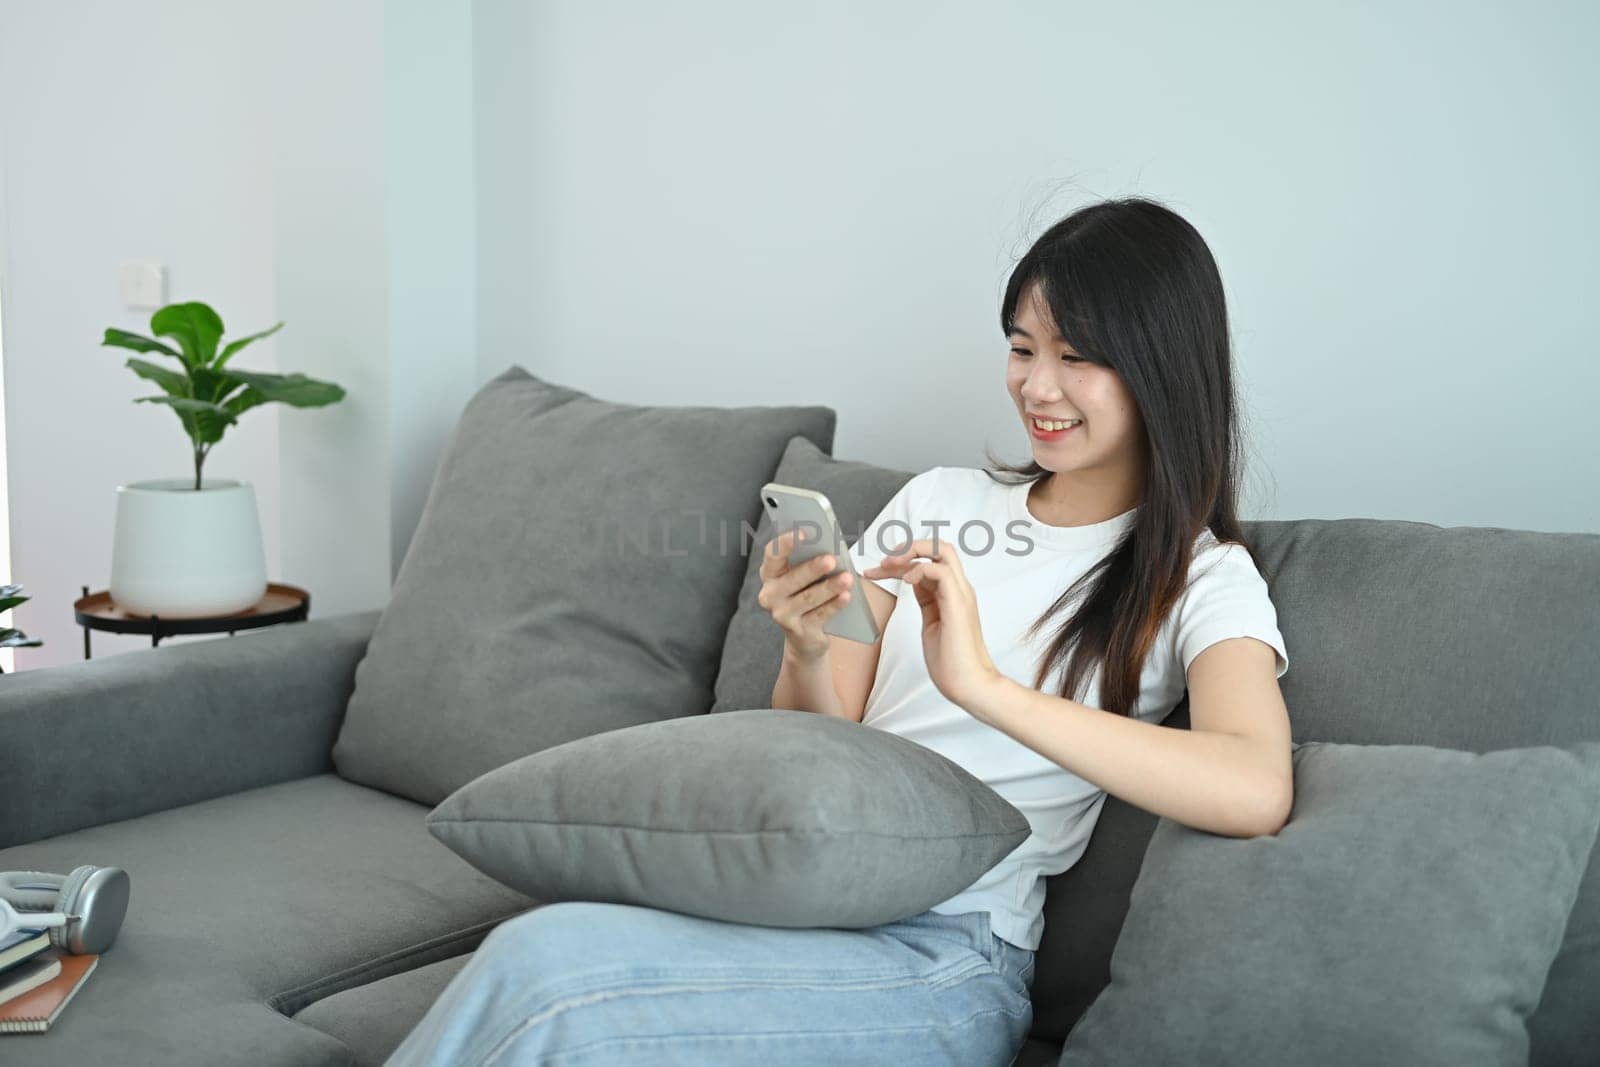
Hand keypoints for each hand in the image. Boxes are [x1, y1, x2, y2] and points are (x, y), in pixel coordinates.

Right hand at [757, 527, 855, 661]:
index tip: (804, 533)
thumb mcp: (806, 576)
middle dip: (813, 568)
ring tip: (847, 578)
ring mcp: (782, 614)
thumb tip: (829, 547)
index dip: (786, 543)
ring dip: (829, 587)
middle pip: (791, 579)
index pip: (772, 554)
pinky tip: (846, 596)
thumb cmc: (807, 594)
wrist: (805, 635)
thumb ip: (811, 560)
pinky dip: (834, 605)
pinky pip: (818, 616)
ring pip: (807, 598)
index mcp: (769, 573)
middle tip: (831, 559)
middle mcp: (770, 594)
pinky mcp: (797, 631)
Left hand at [863, 537, 1001, 711]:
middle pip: (939, 547)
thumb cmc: (951, 661)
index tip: (875, 571)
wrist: (969, 685)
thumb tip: (913, 583)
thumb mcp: (931, 623)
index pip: (929, 560)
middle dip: (908, 547)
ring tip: (888, 566)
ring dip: (910, 553)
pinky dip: (919, 570)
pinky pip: (941, 571)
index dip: (901, 561)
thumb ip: (927, 601)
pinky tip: (904, 581)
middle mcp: (959, 588)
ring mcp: (961, 594)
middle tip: (883, 561)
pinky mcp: (958, 605)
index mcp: (952, 593)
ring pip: (942, 550)